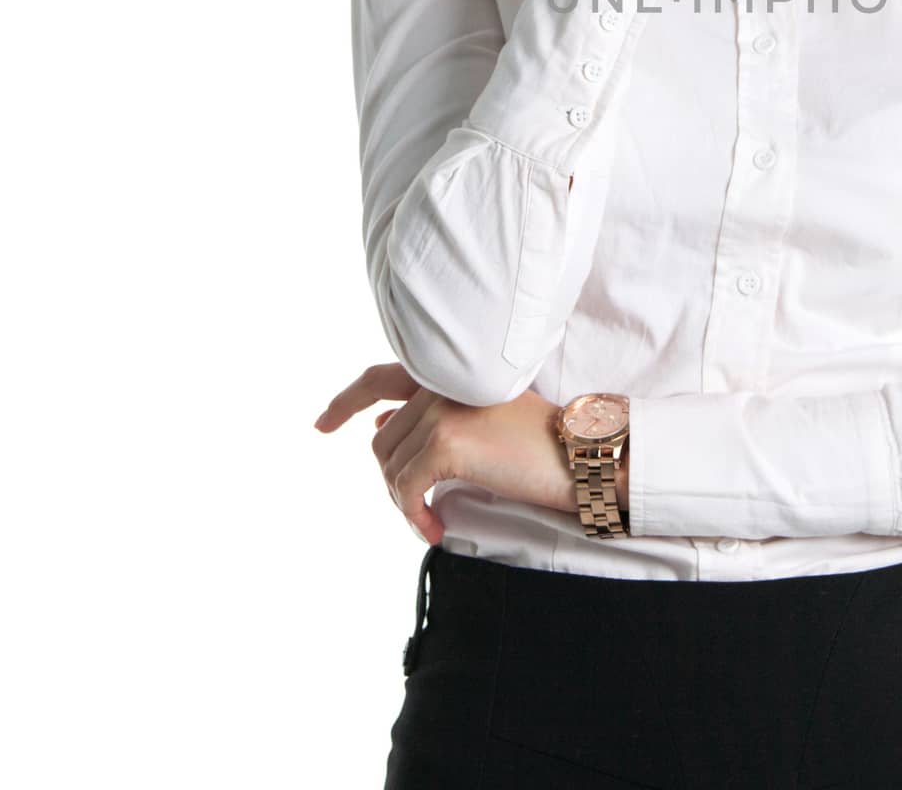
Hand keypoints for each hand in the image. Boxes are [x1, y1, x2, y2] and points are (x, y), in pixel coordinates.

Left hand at [312, 364, 574, 544]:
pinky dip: (415, 515)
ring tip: (433, 517)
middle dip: (395, 479)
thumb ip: (431, 412)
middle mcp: (441, 383)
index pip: (380, 378)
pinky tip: (435, 528)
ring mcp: (441, 409)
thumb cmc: (539, 442)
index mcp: (450, 372)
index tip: (322, 424)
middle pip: (382, 441)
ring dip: (406, 501)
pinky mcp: (445, 442)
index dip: (346, 400)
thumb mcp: (482, 416)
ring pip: (390, 469)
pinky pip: (406, 489)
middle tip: (420, 505)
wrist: (579, 455)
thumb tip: (381, 422)